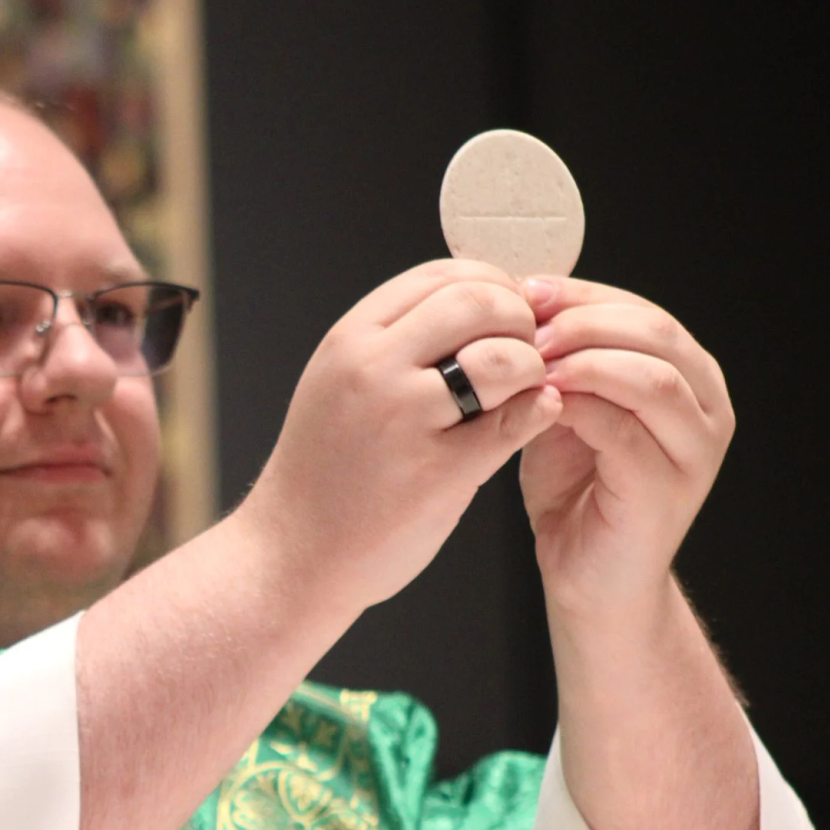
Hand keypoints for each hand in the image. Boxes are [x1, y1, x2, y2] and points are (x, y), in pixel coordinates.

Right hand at [248, 259, 561, 616]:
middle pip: (479, 301)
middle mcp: (372, 369)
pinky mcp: (437, 472)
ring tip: (521, 392)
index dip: (491, 284)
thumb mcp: (339, 387)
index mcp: (349, 341)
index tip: (506, 315)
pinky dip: (538, 412)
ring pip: (505, 356)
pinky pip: (516, 420)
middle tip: (524, 352)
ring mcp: (403, 420)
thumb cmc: (324, 474)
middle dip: (519, 320)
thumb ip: (395, 345)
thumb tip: (479, 304)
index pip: (441, 274)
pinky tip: (530, 420)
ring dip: (532, 368)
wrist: (290, 555)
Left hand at [520, 278, 734, 623]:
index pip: (643, 311)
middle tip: (525, 326)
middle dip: (583, 320)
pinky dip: (578, 407)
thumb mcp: (565, 411)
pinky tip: (539, 404)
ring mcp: (695, 450)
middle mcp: (707, 407)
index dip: (582, 294)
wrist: (587, 581)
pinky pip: (624, 429)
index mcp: (689, 379)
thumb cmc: (574, 495)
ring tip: (530, 362)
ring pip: (651, 375)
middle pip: (656, 332)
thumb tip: (523, 305)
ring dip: (583, 359)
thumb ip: (561, 364)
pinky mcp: (667, 488)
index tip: (525, 291)